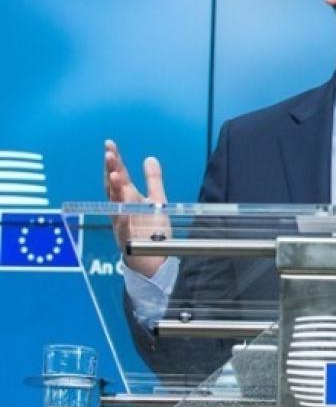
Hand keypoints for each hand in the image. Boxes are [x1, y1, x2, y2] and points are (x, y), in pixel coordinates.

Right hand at [103, 139, 169, 276]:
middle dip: (111, 171)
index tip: (110, 145)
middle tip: (109, 154)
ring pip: (116, 205)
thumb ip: (153, 180)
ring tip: (115, 174)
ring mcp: (123, 223)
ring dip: (114, 190)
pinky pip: (124, 228)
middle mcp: (122, 209)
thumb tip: (150, 158)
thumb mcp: (156, 201)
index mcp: (128, 198)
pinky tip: (123, 210)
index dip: (115, 161)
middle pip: (114, 187)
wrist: (151, 261)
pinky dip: (123, 219)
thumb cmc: (151, 231)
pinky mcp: (128, 239)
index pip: (119, 176)